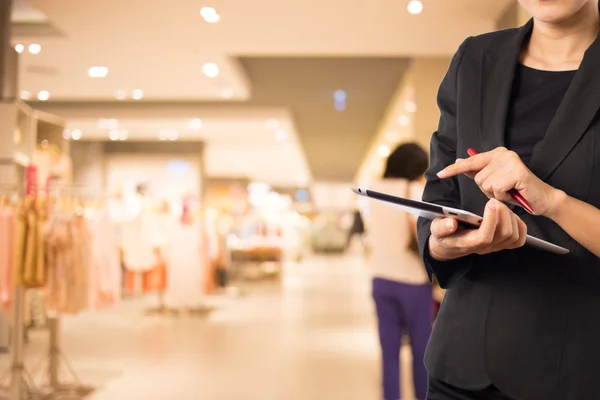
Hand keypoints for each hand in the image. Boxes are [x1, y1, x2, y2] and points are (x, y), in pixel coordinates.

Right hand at [428, 198, 526, 260]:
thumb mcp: (436, 229)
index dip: (490, 220)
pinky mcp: (502, 244)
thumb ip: (441, 227)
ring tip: (500, 206)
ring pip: (513, 235)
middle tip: (495, 200)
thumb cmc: (444, 234)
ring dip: (510, 217)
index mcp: (467, 243)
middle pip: (504, 234)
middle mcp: (484, 248)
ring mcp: (495, 247)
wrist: (450, 244)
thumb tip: (451, 224)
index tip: (490, 203)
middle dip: (503, 214)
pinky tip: (509, 215)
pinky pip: (519, 238)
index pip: (484, 237)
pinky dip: (519, 225)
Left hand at [437, 147, 562, 216]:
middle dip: (487, 189)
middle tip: (503, 190)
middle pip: (477, 177)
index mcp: (496, 153)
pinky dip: (502, 196)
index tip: (440, 174)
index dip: (454, 169)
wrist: (541, 199)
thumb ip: (477, 171)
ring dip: (495, 194)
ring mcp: (510, 161)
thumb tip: (459, 161)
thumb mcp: (493, 181)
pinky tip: (513, 193)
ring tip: (508, 191)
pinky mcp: (516, 171)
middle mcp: (503, 154)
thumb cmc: (517, 191)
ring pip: (485, 184)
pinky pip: (496, 189)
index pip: (470, 161)